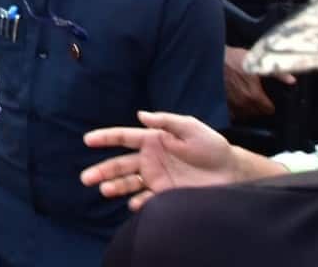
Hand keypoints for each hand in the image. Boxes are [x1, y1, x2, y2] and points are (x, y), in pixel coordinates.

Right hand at [80, 110, 237, 210]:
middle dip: (102, 171)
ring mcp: (155, 177)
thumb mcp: (191, 127)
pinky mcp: (165, 194)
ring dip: (115, 187)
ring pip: (128, 183)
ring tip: (104, 190)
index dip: (105, 138)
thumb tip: (140, 114)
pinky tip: (133, 204)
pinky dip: (138, 202)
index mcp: (153, 140)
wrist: (231, 173)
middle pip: (120, 165)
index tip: (87, 140)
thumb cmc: (212, 146)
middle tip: (86, 178)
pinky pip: (146, 199)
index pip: (123, 138)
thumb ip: (165, 121)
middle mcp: (149, 159)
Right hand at [224, 46, 285, 118]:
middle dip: (258, 107)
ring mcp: (229, 106)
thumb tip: (292, 80)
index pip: (268, 110)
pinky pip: (231, 114)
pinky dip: (234, 110)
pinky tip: (233, 101)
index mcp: (254, 95)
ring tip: (245, 98)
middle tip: (256, 96)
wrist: (210, 60)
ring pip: (244, 115)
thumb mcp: (257, 61)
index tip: (267, 98)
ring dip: (246, 109)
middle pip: (257, 113)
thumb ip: (277, 73)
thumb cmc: (232, 59)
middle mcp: (242, 104)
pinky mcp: (220, 105)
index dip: (270, 104)